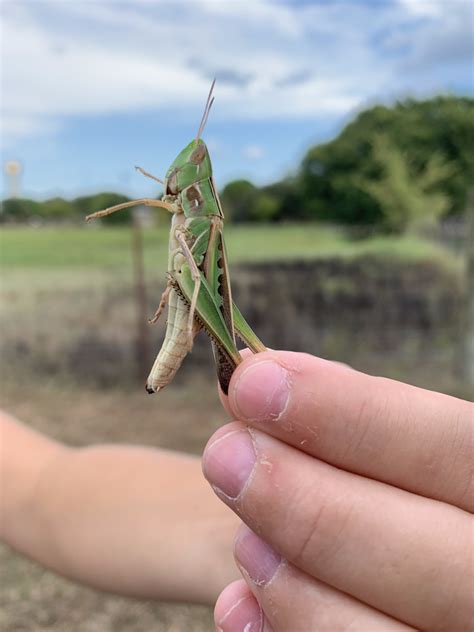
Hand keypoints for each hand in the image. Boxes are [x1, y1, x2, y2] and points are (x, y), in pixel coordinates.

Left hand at [202, 351, 472, 630]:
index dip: (357, 414)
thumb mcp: (403, 457)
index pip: (458, 446)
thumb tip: (255, 376)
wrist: (425, 581)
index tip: (256, 381)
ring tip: (244, 540)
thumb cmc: (405, 499)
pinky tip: (242, 604)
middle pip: (432, 555)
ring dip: (297, 583)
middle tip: (224, 454)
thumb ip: (349, 425)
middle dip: (311, 503)